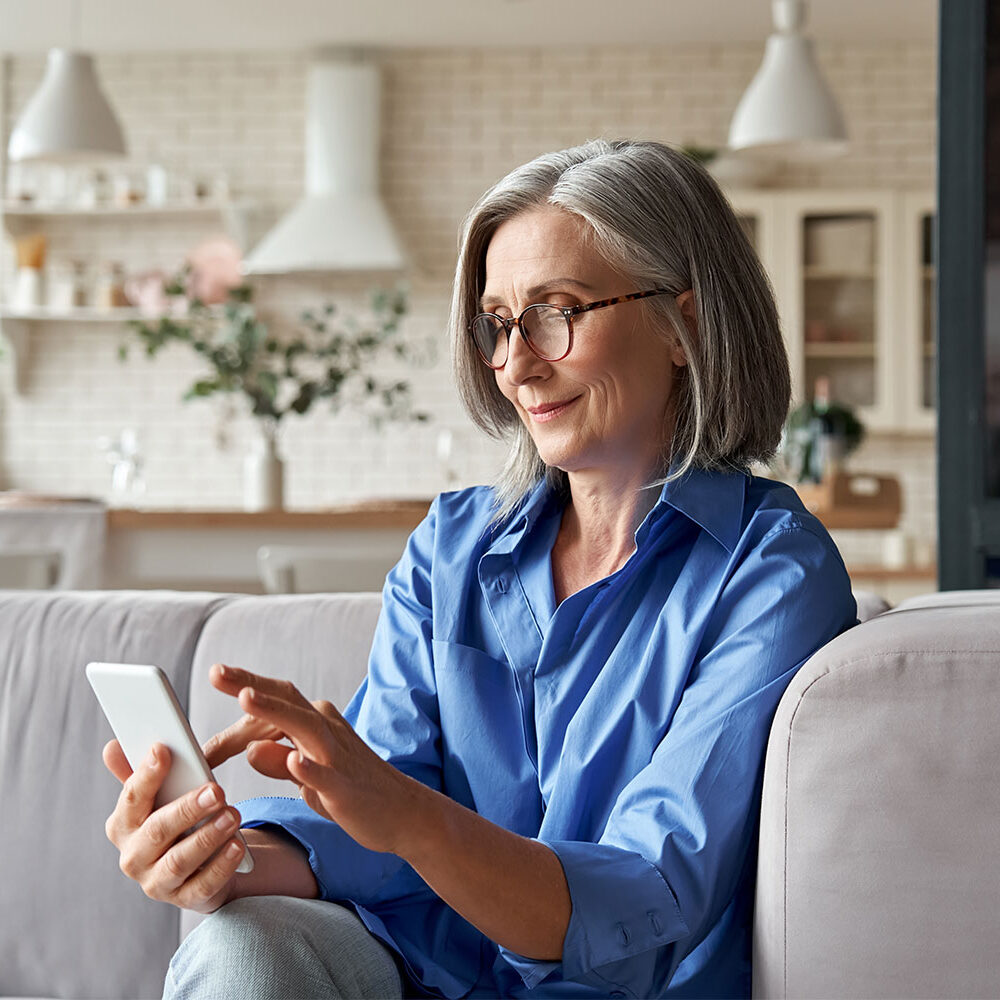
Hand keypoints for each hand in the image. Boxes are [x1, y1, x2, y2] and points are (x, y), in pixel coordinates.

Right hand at [102, 740, 245, 913]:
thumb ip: (141, 772)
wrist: (198, 865)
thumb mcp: (160, 796)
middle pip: (157, 832)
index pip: (131, 799)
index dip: (146, 775)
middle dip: (187, 809)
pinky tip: (237, 846)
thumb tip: (112, 747)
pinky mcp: (185, 899)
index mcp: (123, 825)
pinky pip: (203, 885)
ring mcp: (156, 883)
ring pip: (179, 861)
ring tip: (233, 815)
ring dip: (207, 837)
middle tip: (216, 790)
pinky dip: (221, 866)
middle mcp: (133, 857)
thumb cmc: (176, 821)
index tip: (163, 750)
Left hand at [208, 663, 419, 856]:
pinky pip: (326, 775)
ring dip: (275, 711)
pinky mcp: (346, 787)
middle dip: (251, 684)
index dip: (243, 693)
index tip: (216, 676)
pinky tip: (292, 760)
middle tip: (217, 672)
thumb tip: (249, 749)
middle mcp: (327, 730)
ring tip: (246, 697)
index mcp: (316, 723)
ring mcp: (337, 756)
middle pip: (286, 700)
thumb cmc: (351, 790)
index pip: (275, 703)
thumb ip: (278, 761)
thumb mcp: (306, 775)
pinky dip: (309, 767)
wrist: (403, 812)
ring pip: (304, 726)